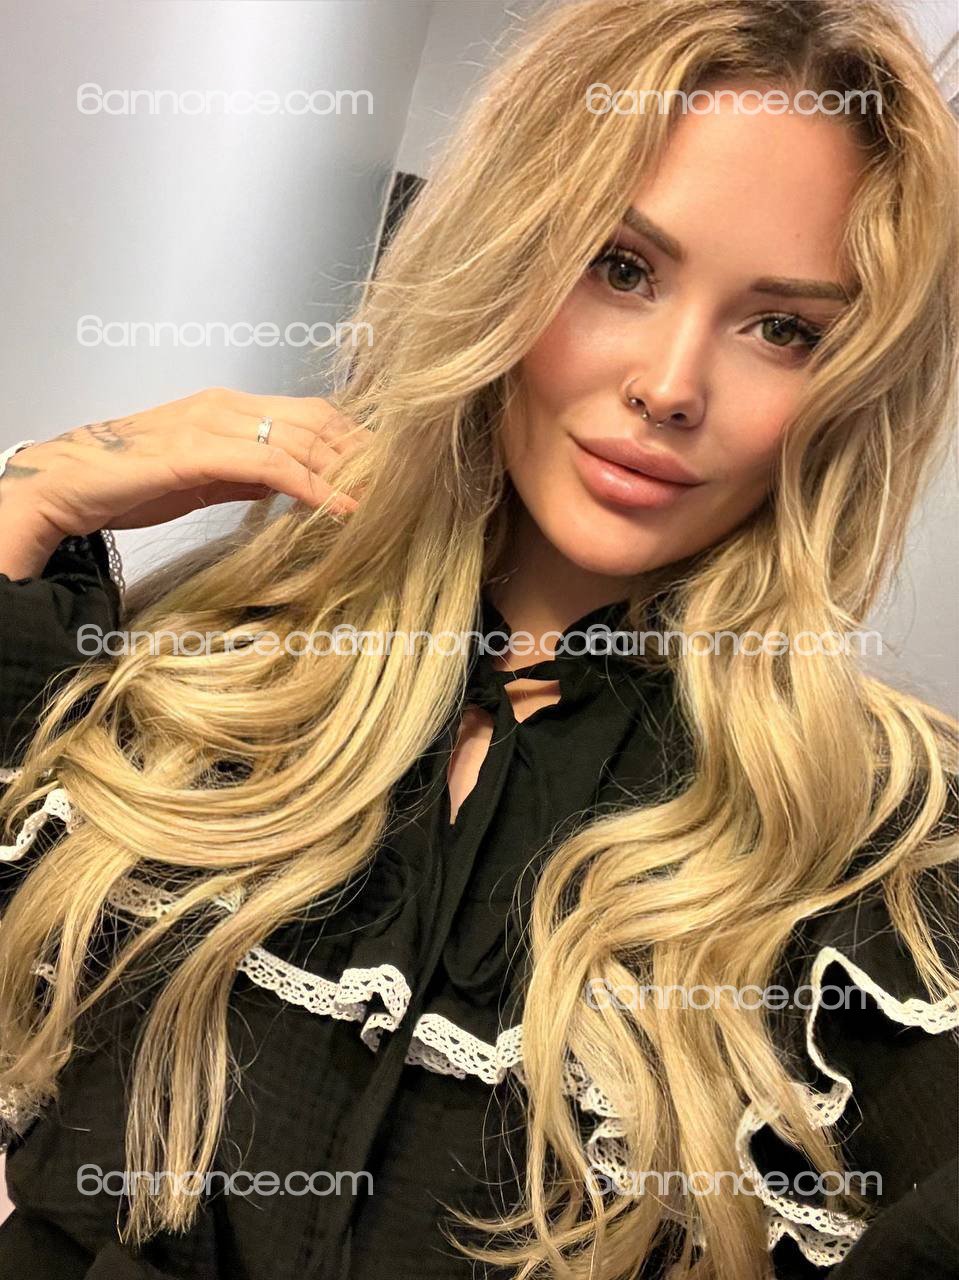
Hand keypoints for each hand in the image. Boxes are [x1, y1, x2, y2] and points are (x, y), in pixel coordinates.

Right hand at [0, 387, 369, 549]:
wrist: (68, 484)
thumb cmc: (130, 483)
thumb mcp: (204, 478)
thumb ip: (246, 476)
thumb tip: (289, 487)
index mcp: (232, 407)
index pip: (313, 416)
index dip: (355, 443)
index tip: (388, 476)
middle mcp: (228, 405)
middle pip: (319, 421)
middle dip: (364, 456)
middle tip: (403, 490)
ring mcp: (213, 423)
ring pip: (303, 438)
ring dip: (349, 472)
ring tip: (384, 502)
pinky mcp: (198, 451)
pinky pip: (272, 465)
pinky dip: (313, 487)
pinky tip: (340, 510)